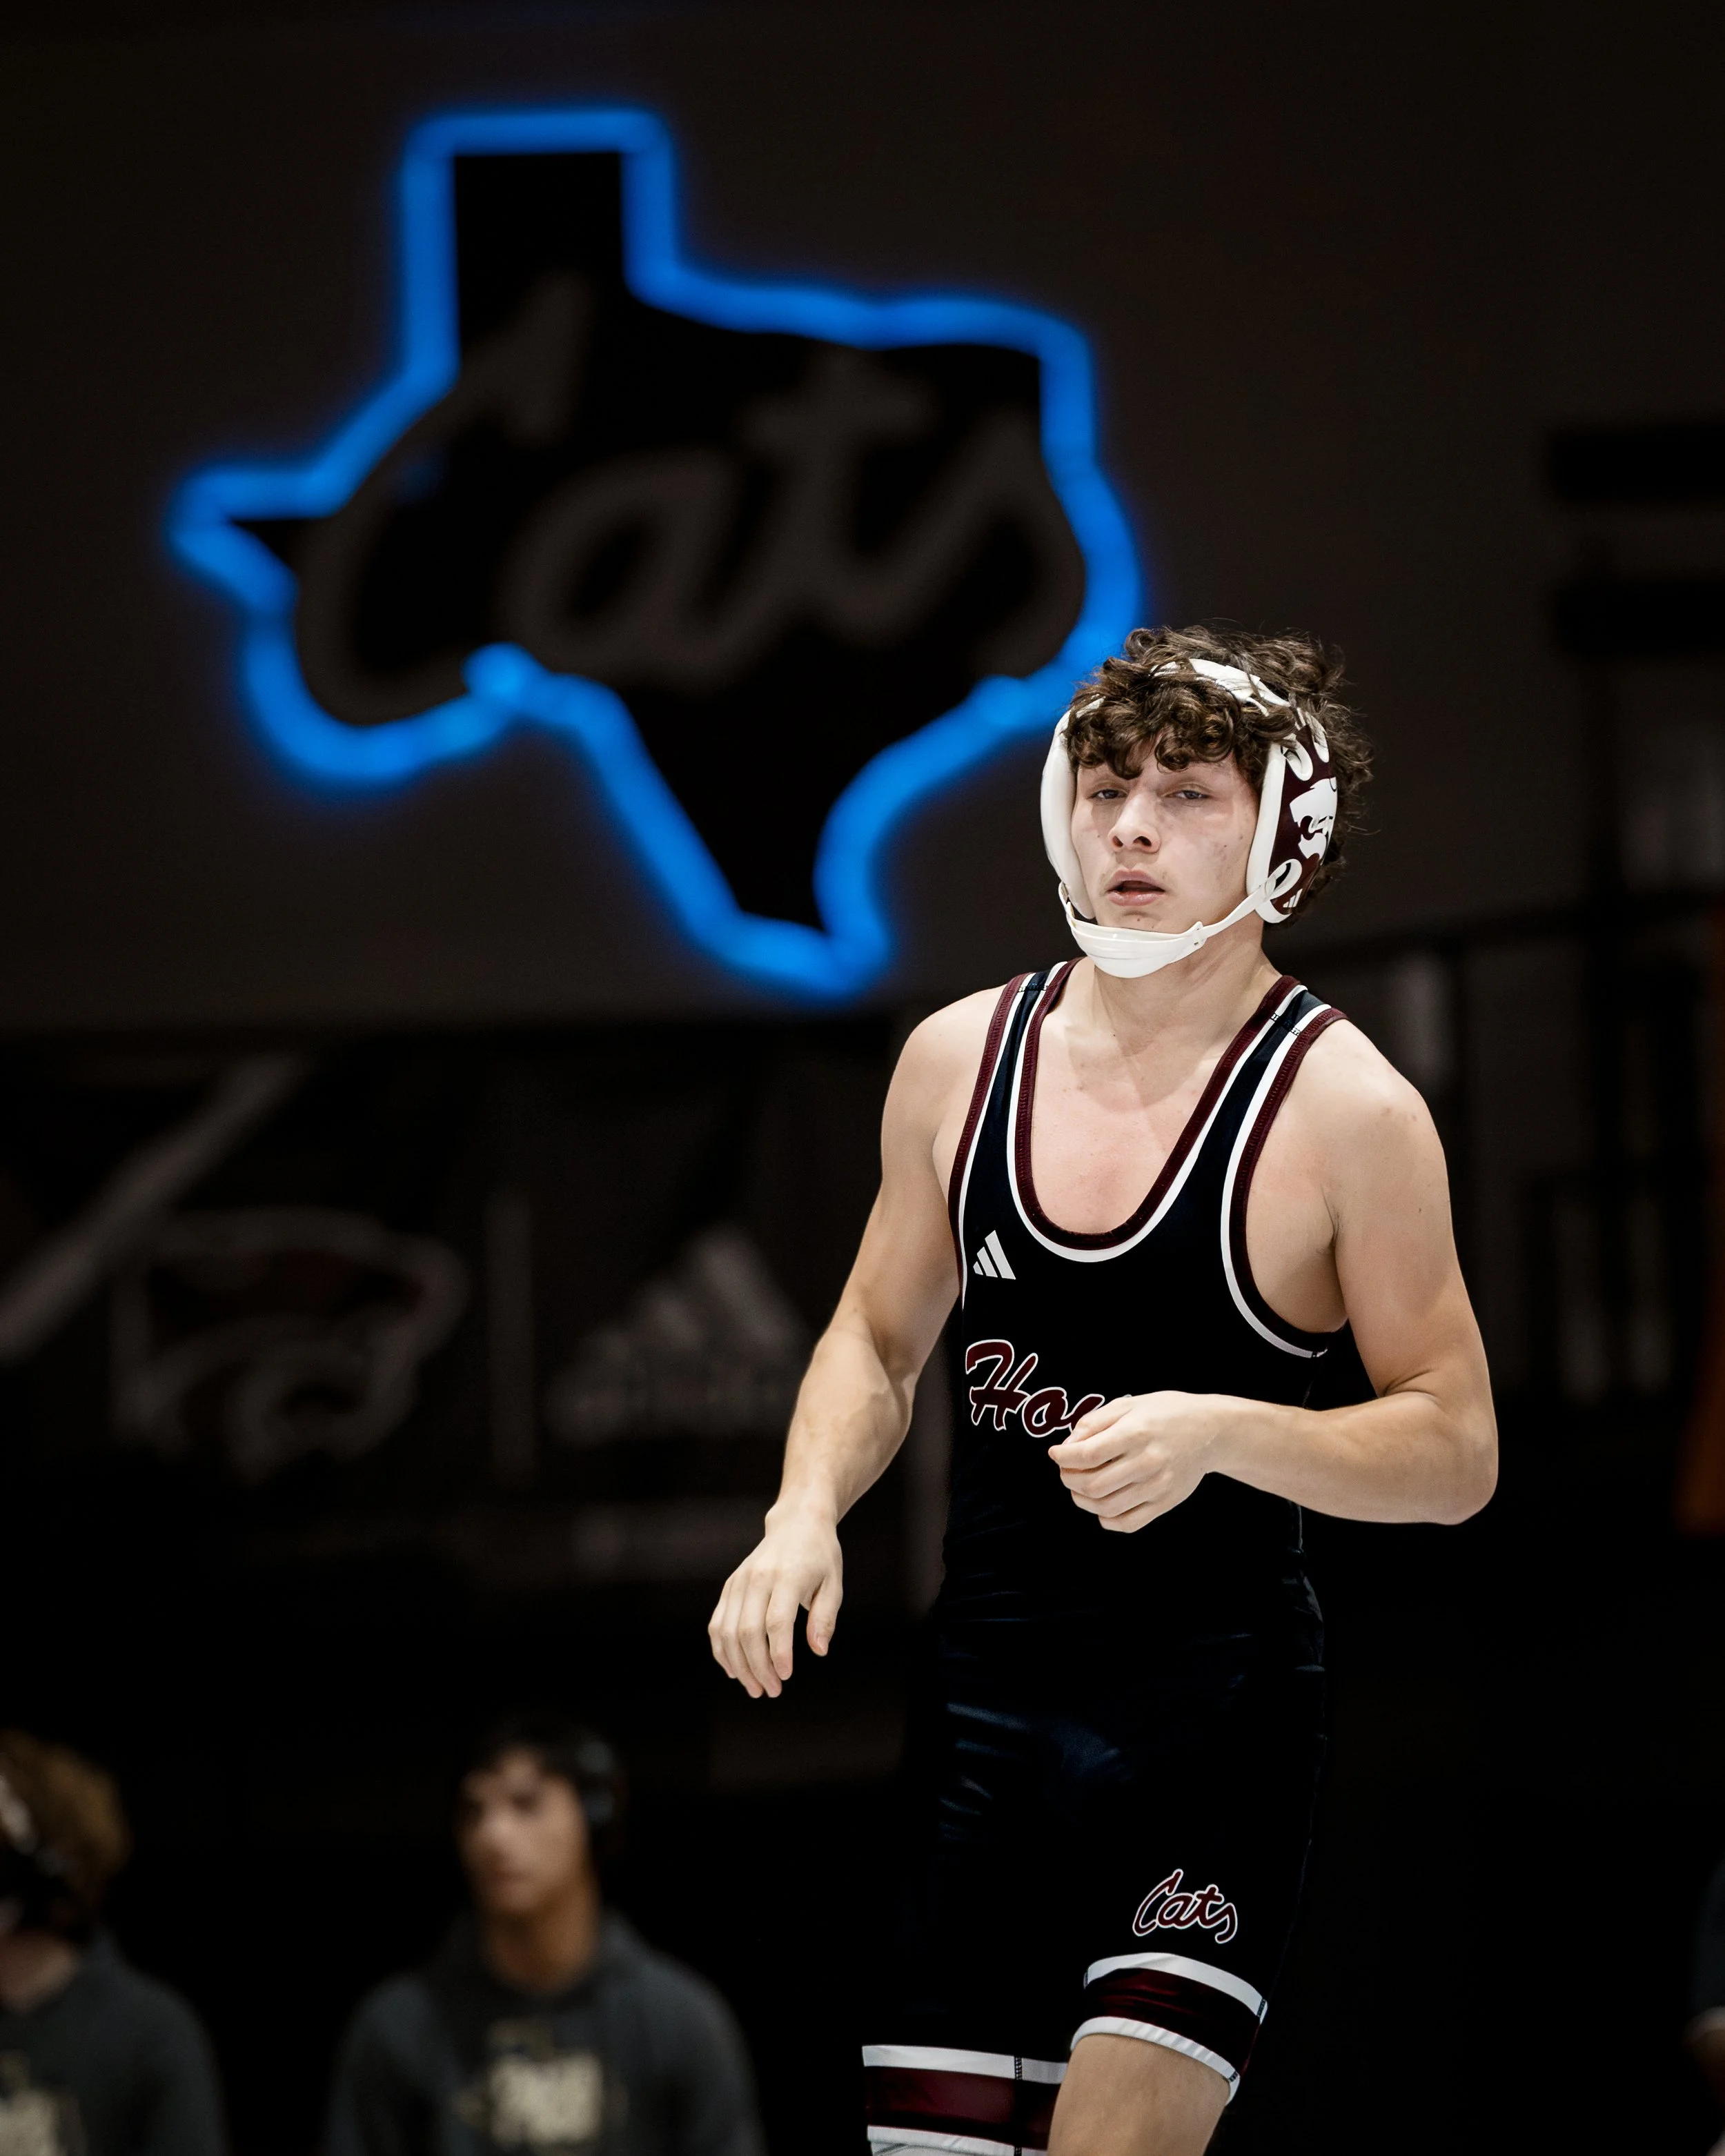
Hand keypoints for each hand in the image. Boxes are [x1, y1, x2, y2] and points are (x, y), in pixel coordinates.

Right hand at [707, 1504, 843, 1697]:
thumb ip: (825, 1618)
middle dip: (758, 1667)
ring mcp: (739, 1581)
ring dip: (739, 1665)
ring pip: (728, 1631)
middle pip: (748, 1631)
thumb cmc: (820, 1556)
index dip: (778, 1653)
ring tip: (756, 1688)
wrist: (797, 1523)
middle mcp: (758, 1577)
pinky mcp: (730, 1586)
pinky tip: (736, 1670)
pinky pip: (717, 1624)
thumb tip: (818, 1651)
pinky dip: (722, 1651)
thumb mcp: (834, 1583)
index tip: (785, 1677)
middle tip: (772, 1691)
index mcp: (787, 1575)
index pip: (777, 1621)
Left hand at [1047, 1391, 1231, 1532]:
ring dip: (1083, 1501)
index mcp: (1136, 1432)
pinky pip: (1128, 1523)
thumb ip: (1094, 1423)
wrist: (1210, 1431)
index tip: (1056, 1454)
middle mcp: (1148, 1461)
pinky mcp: (1166, 1503)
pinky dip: (1107, 1520)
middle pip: (1093, 1485)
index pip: (1087, 1455)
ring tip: (1080, 1488)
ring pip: (1107, 1507)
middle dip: (1069, 1480)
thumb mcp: (1129, 1405)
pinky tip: (1101, 1506)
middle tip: (1067, 1471)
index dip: (1063, 1458)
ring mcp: (1158, 1486)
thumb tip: (1067, 1448)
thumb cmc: (1166, 1413)